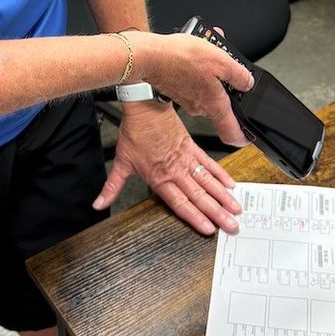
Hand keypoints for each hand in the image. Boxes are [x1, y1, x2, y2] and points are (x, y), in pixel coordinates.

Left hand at [92, 102, 242, 235]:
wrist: (146, 106)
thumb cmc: (135, 132)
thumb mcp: (121, 162)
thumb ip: (112, 187)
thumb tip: (99, 204)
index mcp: (159, 177)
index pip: (180, 203)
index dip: (195, 217)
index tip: (208, 229)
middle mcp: (175, 170)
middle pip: (199, 195)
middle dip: (216, 212)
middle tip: (231, 225)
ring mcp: (186, 159)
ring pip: (207, 181)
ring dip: (222, 196)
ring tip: (235, 208)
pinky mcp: (192, 148)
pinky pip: (209, 164)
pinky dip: (220, 174)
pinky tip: (230, 185)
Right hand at [135, 33, 252, 147]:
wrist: (148, 56)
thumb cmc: (180, 59)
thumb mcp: (221, 61)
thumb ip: (238, 74)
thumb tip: (247, 81)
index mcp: (213, 105)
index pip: (232, 132)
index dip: (243, 136)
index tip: (248, 136)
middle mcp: (199, 107)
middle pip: (221, 104)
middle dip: (228, 87)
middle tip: (231, 69)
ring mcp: (186, 99)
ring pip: (207, 88)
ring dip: (213, 72)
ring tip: (213, 51)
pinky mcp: (176, 89)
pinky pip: (193, 80)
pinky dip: (198, 68)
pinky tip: (196, 52)